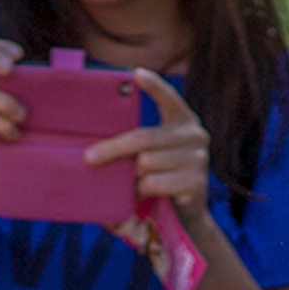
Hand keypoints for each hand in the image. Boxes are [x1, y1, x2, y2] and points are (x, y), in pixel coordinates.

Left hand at [94, 69, 212, 254]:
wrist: (187, 215)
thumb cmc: (161, 177)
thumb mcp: (153, 154)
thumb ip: (139, 143)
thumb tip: (97, 148)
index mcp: (183, 120)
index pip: (168, 98)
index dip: (154, 86)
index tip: (136, 74)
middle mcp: (196, 135)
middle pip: (143, 138)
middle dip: (113, 149)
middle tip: (89, 158)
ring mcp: (199, 159)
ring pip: (146, 164)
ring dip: (133, 178)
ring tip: (135, 184)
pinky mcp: (197, 183)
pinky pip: (154, 184)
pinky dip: (143, 192)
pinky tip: (145, 195)